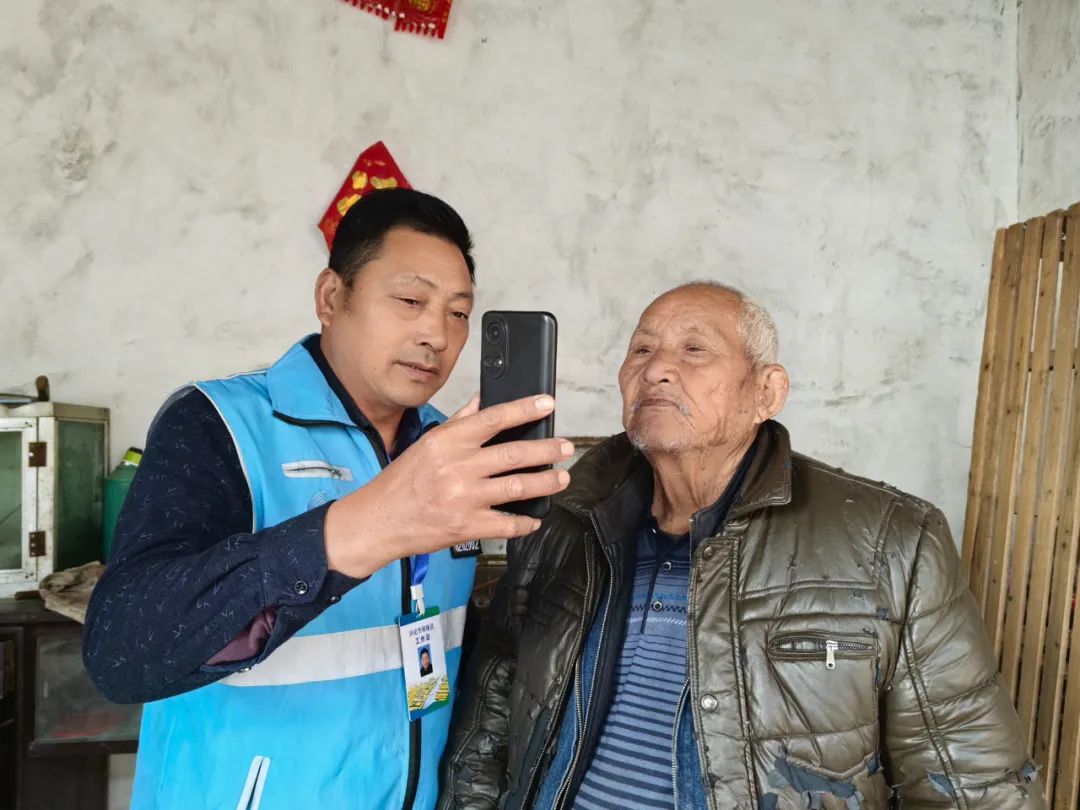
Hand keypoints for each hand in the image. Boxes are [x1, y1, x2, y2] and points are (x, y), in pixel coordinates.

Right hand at [324, 394, 573, 578]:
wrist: (378, 520)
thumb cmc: (401, 482)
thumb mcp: (426, 444)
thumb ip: (458, 423)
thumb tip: (482, 402)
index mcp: (448, 442)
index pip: (494, 418)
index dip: (525, 409)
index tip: (547, 404)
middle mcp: (458, 467)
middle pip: (514, 453)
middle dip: (547, 450)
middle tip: (566, 447)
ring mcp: (464, 498)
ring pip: (517, 487)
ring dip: (545, 482)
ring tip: (561, 478)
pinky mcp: (466, 526)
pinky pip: (506, 523)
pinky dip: (525, 522)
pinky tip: (535, 517)